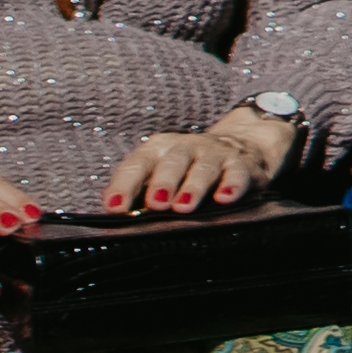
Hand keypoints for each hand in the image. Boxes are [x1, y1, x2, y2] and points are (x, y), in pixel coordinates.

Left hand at [97, 113, 291, 213]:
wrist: (241, 145)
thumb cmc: (188, 167)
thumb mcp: (159, 171)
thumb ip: (136, 187)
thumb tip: (109, 205)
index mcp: (159, 149)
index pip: (138, 164)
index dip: (125, 185)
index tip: (115, 207)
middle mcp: (186, 147)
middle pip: (173, 161)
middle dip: (163, 181)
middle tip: (156, 203)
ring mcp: (215, 154)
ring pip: (204, 167)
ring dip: (194, 186)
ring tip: (184, 206)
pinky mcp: (242, 164)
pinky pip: (237, 173)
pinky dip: (232, 185)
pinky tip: (225, 197)